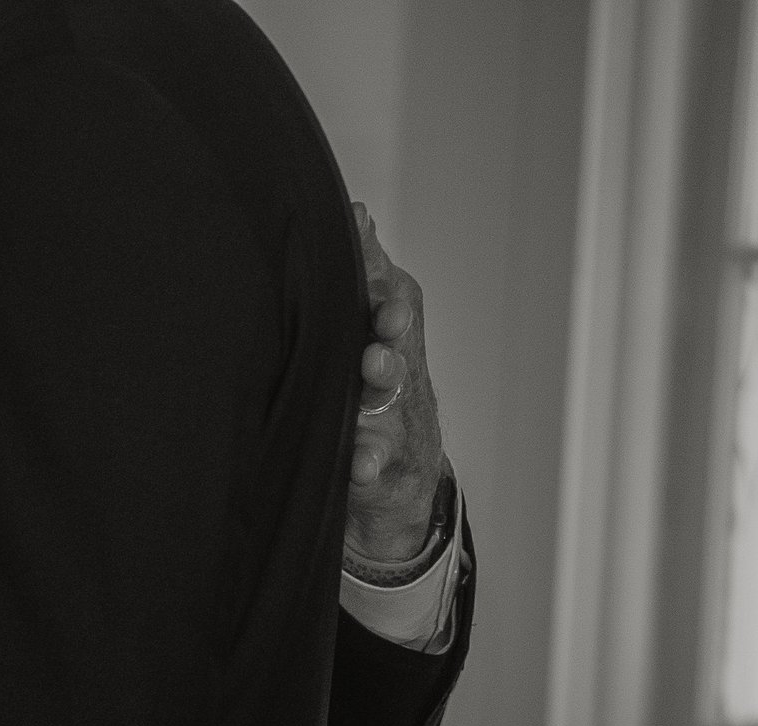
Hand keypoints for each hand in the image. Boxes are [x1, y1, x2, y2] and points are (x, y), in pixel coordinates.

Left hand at [348, 210, 448, 570]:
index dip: (378, 279)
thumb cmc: (376, 392)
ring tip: (375, 364)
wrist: (400, 481)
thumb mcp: (371, 331)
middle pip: (399, 344)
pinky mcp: (382, 471)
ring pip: (391, 400)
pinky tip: (360, 465)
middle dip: (392, 328)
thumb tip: (357, 212)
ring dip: (384, 380)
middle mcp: (398, 377)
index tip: (364, 244)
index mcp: (391, 338)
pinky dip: (369, 466)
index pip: (389, 300)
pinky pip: (375, 468)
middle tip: (380, 318)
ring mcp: (393, 423)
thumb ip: (365, 278)